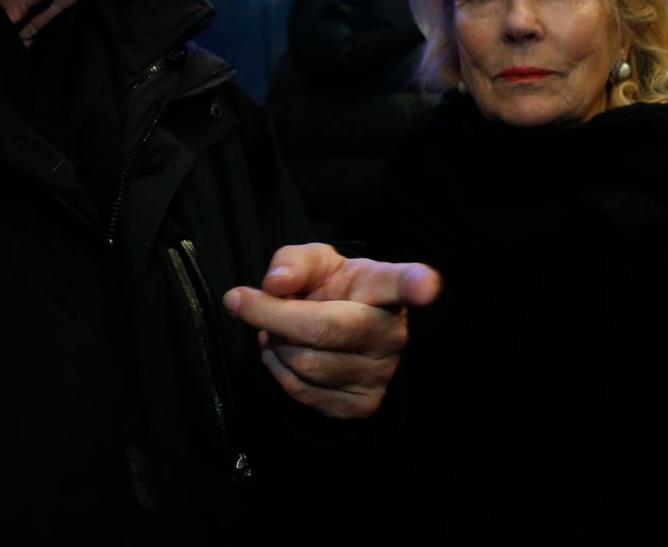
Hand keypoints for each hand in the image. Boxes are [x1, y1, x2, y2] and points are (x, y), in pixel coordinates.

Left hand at [222, 244, 440, 419]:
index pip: (402, 284)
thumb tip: (274, 284)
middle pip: (322, 328)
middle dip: (272, 315)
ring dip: (273, 344)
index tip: (427, 287)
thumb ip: (293, 262)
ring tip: (275, 329)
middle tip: (240, 301)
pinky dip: (277, 370)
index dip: (416, 284)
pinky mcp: (362, 406)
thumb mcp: (315, 263)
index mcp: (383, 286)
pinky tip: (284, 353)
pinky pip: (301, 392)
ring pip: (304, 363)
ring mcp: (380, 374)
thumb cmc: (331, 290)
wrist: (340, 332)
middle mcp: (391, 332)